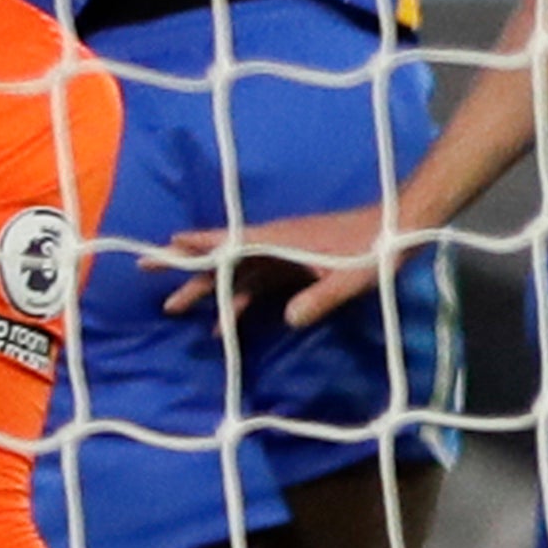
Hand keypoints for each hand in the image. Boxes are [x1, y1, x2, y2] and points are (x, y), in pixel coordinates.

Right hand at [157, 203, 394, 332]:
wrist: (400, 226)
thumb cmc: (376, 249)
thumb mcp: (350, 279)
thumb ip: (320, 299)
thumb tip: (287, 319)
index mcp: (280, 241)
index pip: (228, 242)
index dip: (195, 246)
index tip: (162, 247)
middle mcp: (275, 244)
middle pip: (222, 258)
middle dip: (185, 267)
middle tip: (147, 274)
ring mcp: (285, 254)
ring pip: (237, 273)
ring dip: (209, 289)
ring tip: (176, 308)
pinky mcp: (298, 265)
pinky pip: (259, 282)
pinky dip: (240, 299)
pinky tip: (226, 321)